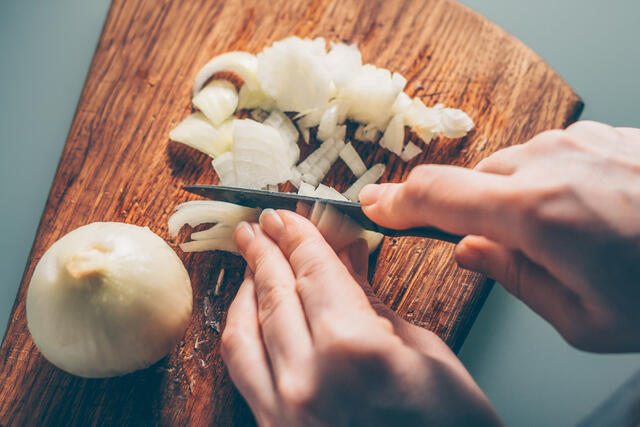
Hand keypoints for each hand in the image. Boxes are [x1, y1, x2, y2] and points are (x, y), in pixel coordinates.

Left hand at [222, 209, 501, 425]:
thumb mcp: (426, 353)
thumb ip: (374, 303)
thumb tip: (345, 261)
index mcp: (354, 350)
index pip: (314, 272)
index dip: (298, 236)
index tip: (286, 214)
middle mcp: (308, 379)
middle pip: (275, 294)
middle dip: (265, 252)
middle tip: (259, 227)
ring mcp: (284, 411)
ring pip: (244, 330)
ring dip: (245, 288)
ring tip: (249, 260)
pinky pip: (243, 370)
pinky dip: (242, 331)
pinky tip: (250, 311)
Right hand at [360, 121, 639, 351]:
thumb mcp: (583, 319)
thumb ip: (512, 278)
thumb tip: (471, 251)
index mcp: (536, 215)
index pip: (435, 196)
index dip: (394, 201)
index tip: (370, 206)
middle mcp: (551, 165)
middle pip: (472, 182)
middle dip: (470, 213)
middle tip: (503, 250)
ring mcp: (579, 143)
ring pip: (510, 167)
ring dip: (513, 200)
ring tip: (561, 237)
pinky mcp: (603, 134)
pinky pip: (549, 156)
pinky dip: (547, 182)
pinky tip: (585, 211)